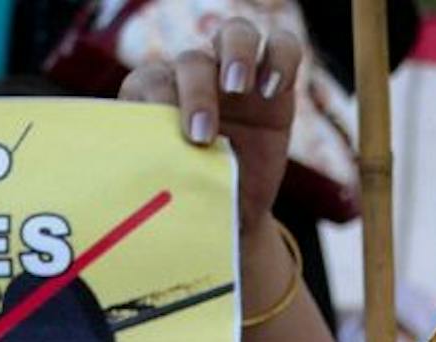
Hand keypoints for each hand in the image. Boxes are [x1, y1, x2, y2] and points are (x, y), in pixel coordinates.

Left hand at [119, 17, 305, 243]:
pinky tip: (272, 89)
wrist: (232, 213)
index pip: (152, 80)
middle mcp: (195, 78)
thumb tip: (156, 163)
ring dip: (236, 53)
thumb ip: (163, 166)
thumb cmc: (191, 198)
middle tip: (202, 135)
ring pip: (237, 33)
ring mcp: (236, 76)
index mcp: (156, 95)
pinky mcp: (276, 85)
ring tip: (239, 87)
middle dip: (196, 94)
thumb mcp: (173, 187)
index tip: (173, 140)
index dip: (159, 102)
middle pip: (193, 61)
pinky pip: (283, 47)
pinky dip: (281, 59)